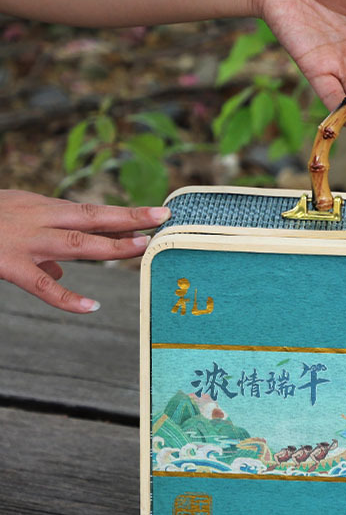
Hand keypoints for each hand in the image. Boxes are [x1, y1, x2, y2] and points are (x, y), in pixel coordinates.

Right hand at [0, 190, 169, 312]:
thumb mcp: (10, 220)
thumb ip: (40, 246)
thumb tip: (59, 272)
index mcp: (38, 207)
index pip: (89, 212)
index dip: (123, 215)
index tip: (155, 216)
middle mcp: (36, 218)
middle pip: (91, 216)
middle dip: (129, 217)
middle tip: (162, 219)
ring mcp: (23, 241)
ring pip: (76, 243)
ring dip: (112, 246)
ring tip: (141, 247)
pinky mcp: (6, 264)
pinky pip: (41, 285)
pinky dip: (68, 298)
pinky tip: (92, 307)